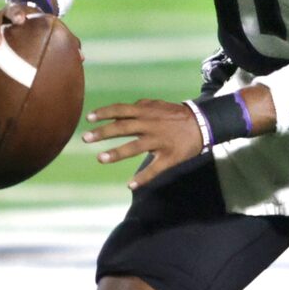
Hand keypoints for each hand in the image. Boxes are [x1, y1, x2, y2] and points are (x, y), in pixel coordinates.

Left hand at [83, 99, 207, 189]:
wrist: (203, 124)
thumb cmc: (176, 115)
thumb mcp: (157, 105)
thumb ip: (139, 106)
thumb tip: (121, 111)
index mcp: (146, 112)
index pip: (121, 110)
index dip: (104, 113)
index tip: (88, 118)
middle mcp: (150, 125)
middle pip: (123, 127)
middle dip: (103, 133)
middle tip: (85, 138)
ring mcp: (159, 141)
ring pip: (135, 147)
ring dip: (117, 153)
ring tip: (100, 158)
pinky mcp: (168, 157)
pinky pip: (154, 169)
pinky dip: (142, 177)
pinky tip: (130, 184)